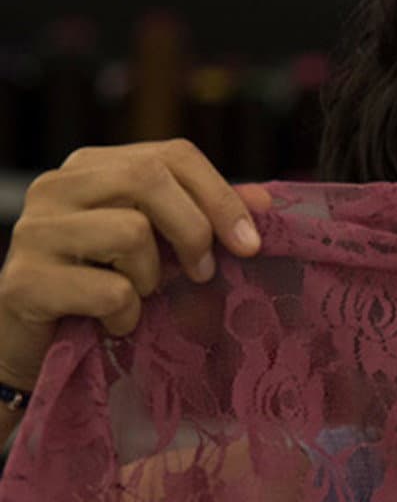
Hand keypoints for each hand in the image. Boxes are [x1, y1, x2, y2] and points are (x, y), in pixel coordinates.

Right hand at [0, 139, 272, 392]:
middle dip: (193, 230)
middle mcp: (57, 186)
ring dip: (151, 278)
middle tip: (202, 273)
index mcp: (94, 167)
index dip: (221, 195)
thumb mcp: (161, 246)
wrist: (36, 347)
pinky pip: (108, 289)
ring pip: (129, 232)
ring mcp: (33, 230)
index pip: (172, 154)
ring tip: (137, 296)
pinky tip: (113, 323)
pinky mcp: (23, 280)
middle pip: (149, 178)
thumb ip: (205, 216)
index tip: (250, 243)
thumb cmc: (105, 287)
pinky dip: (126, 315)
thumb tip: (267, 199)